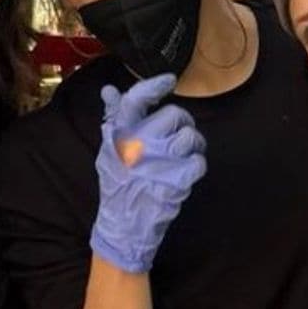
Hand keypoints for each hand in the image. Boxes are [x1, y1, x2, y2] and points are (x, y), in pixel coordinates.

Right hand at [90, 73, 206, 273]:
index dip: (154, 86)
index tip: (169, 80)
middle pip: (174, 115)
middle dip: (182, 124)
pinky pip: (199, 161)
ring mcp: (158, 162)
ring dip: (194, 145)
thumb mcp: (108, 152)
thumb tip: (109, 90)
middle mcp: (138, 144)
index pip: (136, 100)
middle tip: (179, 136)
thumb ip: (113, 120)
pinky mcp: (176, 181)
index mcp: (120, 136)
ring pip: (190, 136)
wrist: (123, 228)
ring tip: (186, 155)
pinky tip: (187, 173)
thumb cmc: (118, 187)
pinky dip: (197, 166)